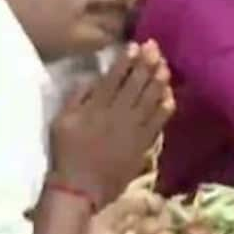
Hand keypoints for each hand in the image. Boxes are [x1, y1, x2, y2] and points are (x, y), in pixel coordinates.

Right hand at [48, 41, 175, 206]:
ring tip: (165, 65)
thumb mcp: (62, 121)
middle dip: (147, 63)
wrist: (81, 187)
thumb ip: (77, 97)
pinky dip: (166, 106)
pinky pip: (159, 121)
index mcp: (96, 107)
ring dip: (159, 80)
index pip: (115, 78)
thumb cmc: (67, 153)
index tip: (136, 46)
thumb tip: (94, 78)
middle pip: (137, 84)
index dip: (127, 61)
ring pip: (151, 99)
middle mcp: (118, 114)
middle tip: (156, 47)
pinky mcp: (144, 143)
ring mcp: (134, 129)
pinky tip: (171, 94)